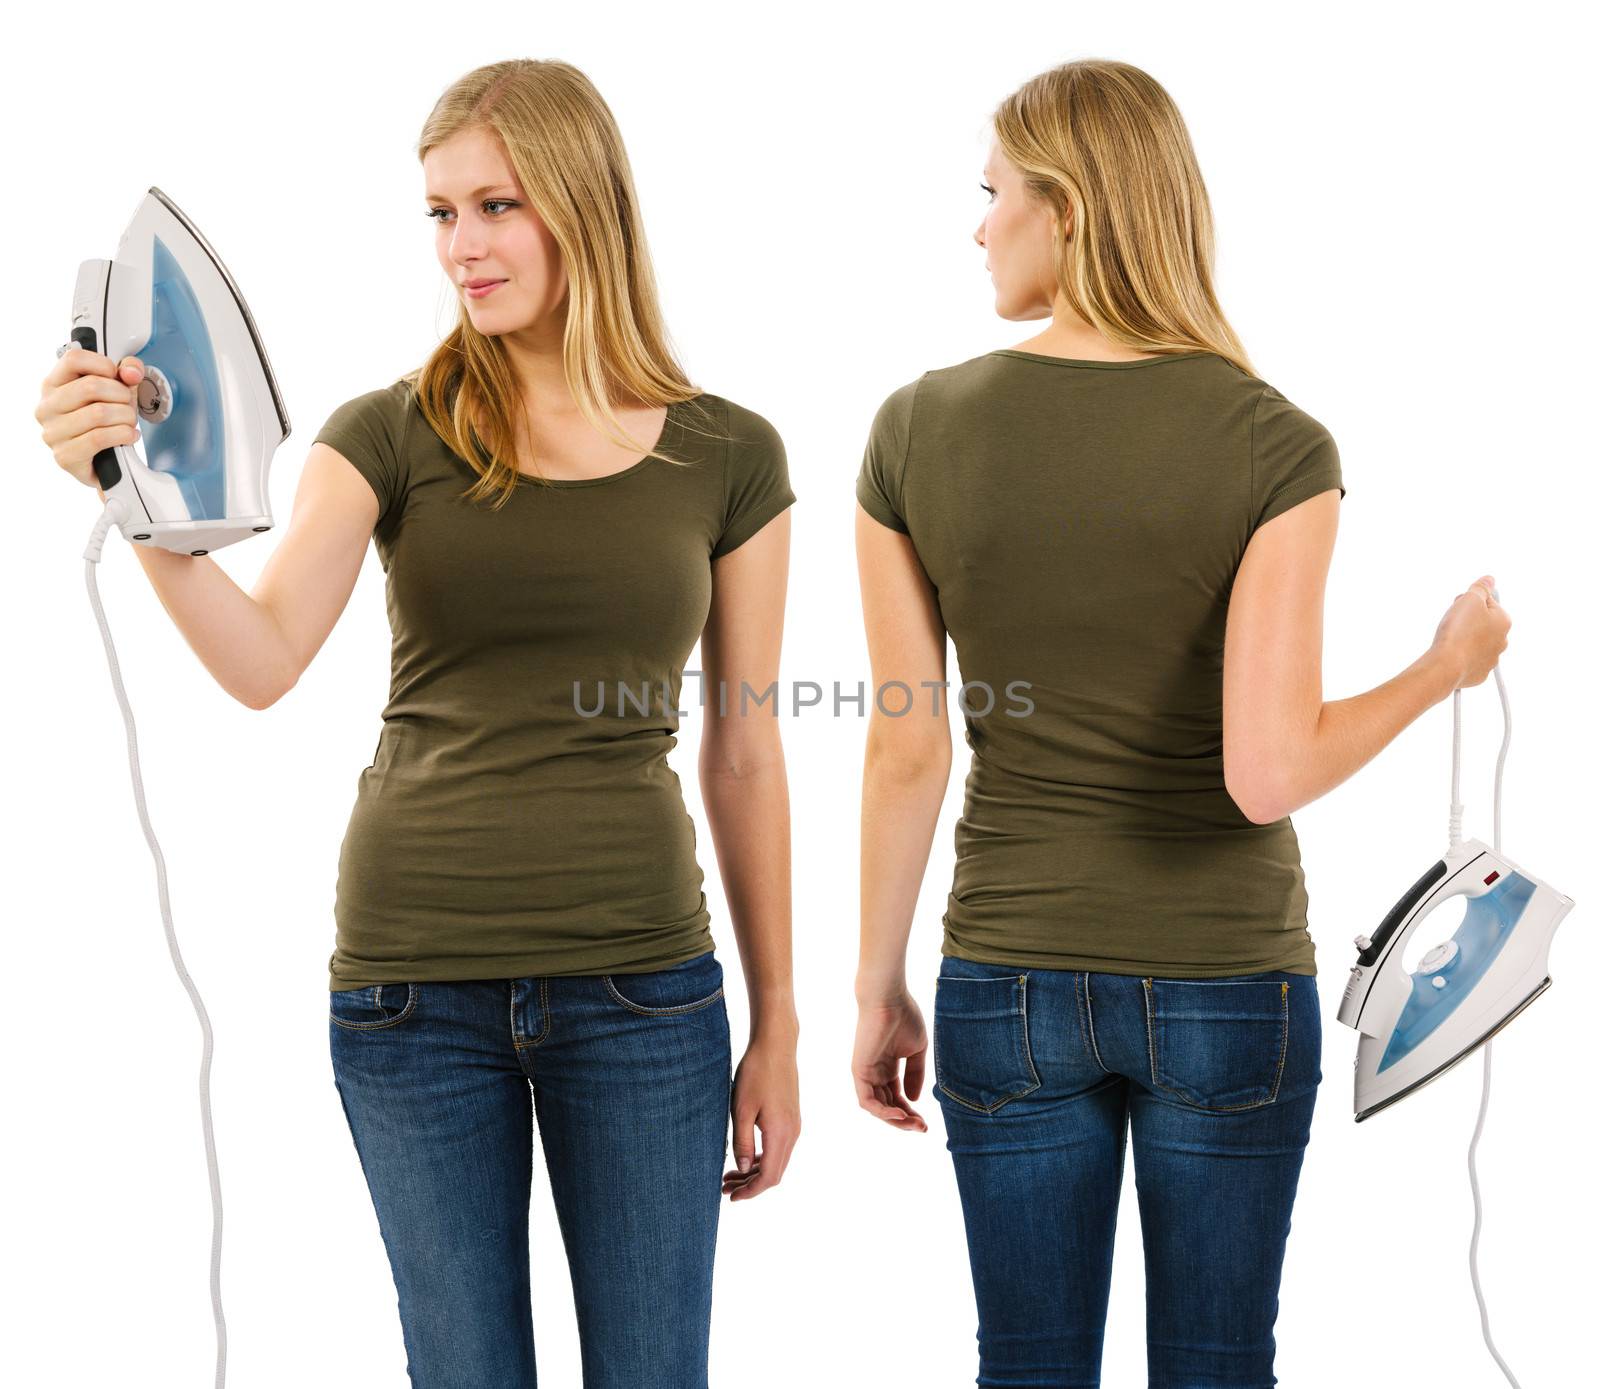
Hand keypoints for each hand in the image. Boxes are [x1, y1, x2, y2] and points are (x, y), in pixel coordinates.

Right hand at [37, 348, 145, 490]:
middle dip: (122, 395)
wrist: (105, 464)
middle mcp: (47, 407)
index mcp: (53, 385)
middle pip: (91, 386)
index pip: (73, 359)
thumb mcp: (118, 391)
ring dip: (126, 417)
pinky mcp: (64, 456)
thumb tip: (131, 371)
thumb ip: (127, 372)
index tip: (119, 376)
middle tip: (129, 405)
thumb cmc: (106, 424)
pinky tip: (129, 436)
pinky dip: (124, 435)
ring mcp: (52, 432)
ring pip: (99, 413)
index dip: (104, 364)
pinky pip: (100, 437)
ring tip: (129, 423)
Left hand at [722, 1032, 799, 1200]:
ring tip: (730, 1174)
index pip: (769, 1176)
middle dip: (750, 1185)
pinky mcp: (791, 1117)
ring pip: (777, 1161)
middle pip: (774, 1172)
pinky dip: (762, 1158)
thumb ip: (742, 1141)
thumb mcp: (742, 1109)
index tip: (731, 1197)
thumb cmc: (756, 1073)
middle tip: (725, 1188)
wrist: (776, 1045)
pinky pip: (779, 1147)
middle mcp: (792, 1133)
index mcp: (780, 1133)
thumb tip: (742, 1168)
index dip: (750, 1191)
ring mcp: (794, 1125)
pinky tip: (745, 1155)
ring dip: (755, 1171)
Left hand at [852, 995, 928, 1131]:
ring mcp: (865, 1073)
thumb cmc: (904, 1016)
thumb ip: (915, 1074)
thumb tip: (913, 1100)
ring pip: (878, 1108)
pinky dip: (883, 1112)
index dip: (911, 1112)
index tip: (927, 1123)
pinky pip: (867, 1101)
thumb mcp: (916, 1050)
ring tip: (915, 1124)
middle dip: (906, 1121)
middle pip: (888, 1106)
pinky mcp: (859, 1071)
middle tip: (923, 1128)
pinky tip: (901, 1115)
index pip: (897, 1097)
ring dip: (896, 1121)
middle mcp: (875, 1073)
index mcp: (887, 1067)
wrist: (889, 998)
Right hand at [1430, 574, 1510, 689]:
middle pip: (1484, 623)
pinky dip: (1461, 655)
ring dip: (1465, 637)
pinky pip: (1469, 660)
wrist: (1446, 665)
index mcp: (1503, 621)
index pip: (1488, 603)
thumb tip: (1489, 580)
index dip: (1470, 601)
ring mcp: (1491, 659)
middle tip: (1452, 620)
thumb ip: (1481, 588)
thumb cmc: (1459, 631)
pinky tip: (1451, 653)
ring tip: (1449, 638)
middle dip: (1469, 620)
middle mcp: (1502, 641)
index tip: (1458, 605)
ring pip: (1477, 642)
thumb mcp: (1470, 599)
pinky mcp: (1478, 674)